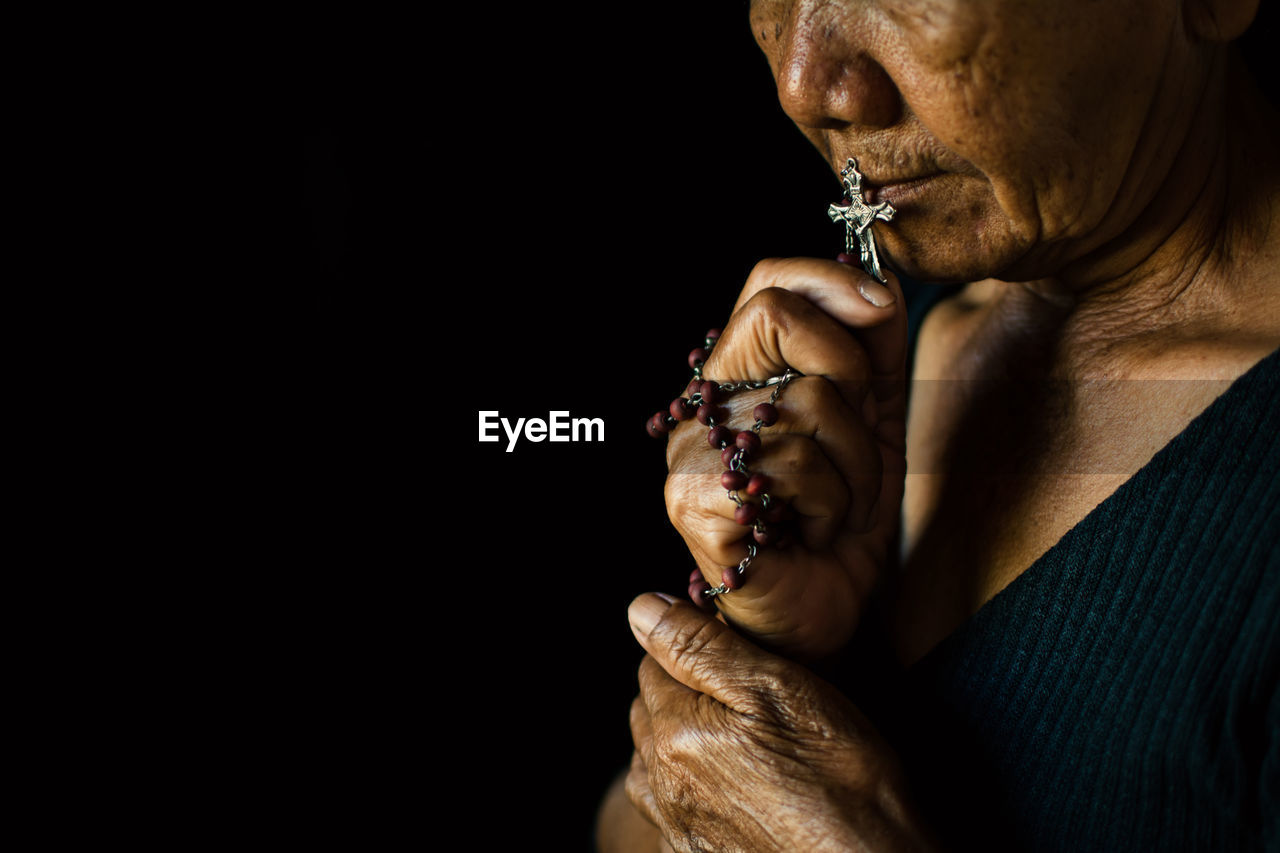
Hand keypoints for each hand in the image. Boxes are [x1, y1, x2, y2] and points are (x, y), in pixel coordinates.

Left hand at [624, 593, 936, 852]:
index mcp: (675, 732)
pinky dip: (695, 785)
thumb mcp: (778, 688)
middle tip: (750, 696)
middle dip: (686, 691)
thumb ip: (700, 646)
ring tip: (747, 739)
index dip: (697, 647)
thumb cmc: (841, 777)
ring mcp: (675, 825)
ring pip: (656, 757)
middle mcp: (660, 783)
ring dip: (686, 738)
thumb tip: (642, 608)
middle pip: (651, 709)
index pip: (653, 660)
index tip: (740, 656)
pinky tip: (740, 784)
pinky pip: (674, 803)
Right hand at [664, 258, 907, 658]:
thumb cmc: (841, 522)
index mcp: (741, 378)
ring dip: (854, 466)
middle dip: (848, 372)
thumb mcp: (875, 422)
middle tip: (855, 438)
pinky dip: (830, 504)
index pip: (766, 282)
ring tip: (835, 509)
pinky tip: (810, 533)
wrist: (821, 615)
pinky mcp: (693, 500)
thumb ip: (875, 349)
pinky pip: (793, 463)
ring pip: (805, 401)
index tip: (882, 307)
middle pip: (771, 315)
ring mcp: (690, 451)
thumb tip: (880, 280)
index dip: (830, 279)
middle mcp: (704, 404)